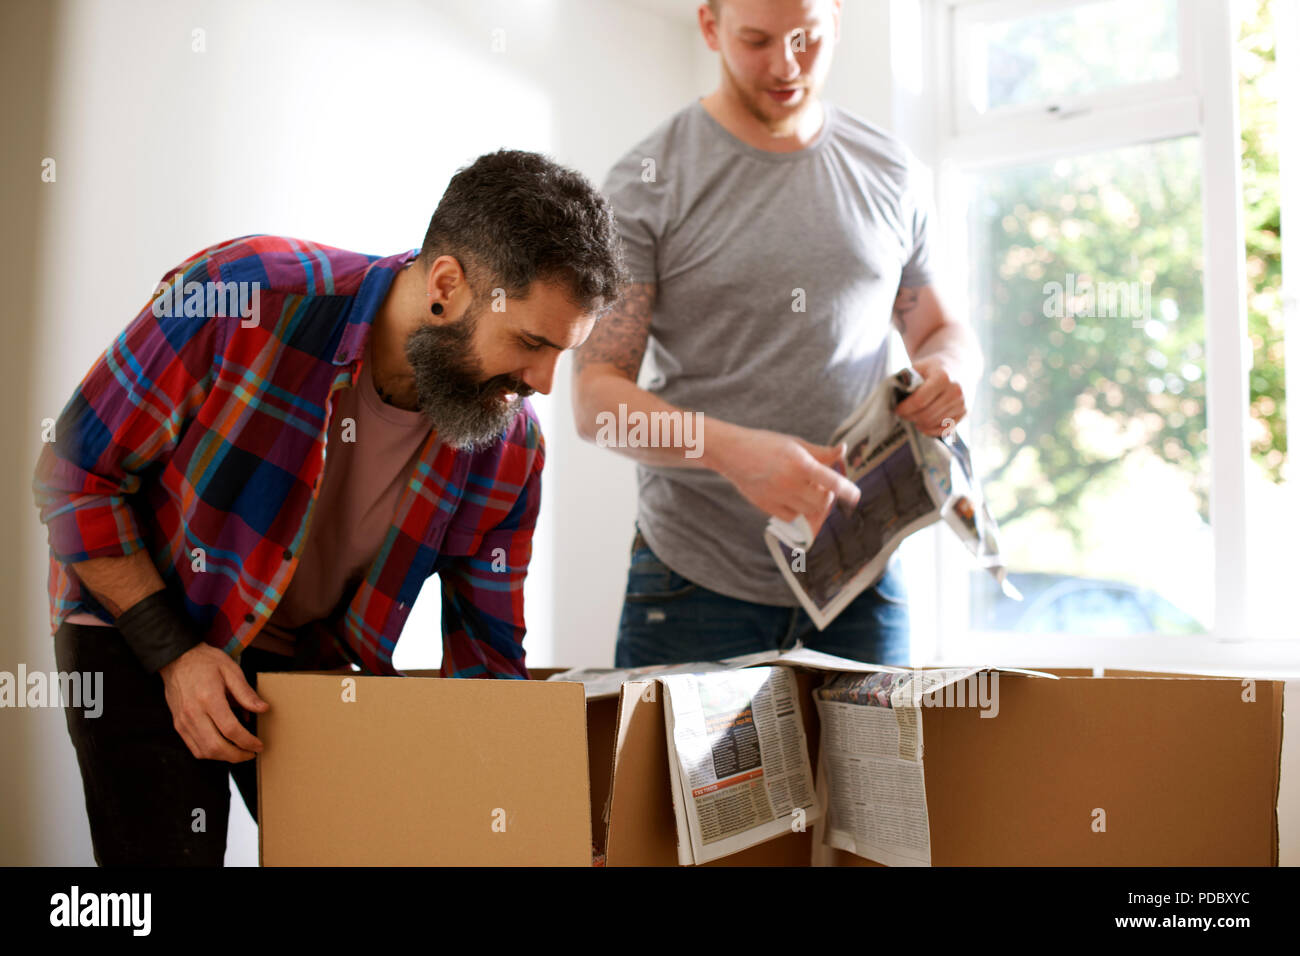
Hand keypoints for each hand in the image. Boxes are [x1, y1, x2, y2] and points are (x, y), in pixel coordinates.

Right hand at [160, 643, 268, 761]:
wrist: (177, 659)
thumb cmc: (205, 662)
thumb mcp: (231, 670)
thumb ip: (246, 692)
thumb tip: (263, 709)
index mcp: (209, 698)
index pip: (230, 729)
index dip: (247, 741)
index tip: (259, 745)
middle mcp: (193, 713)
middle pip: (216, 746)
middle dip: (237, 755)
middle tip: (251, 753)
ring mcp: (183, 721)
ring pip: (204, 751)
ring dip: (224, 757)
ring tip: (239, 752)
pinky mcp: (178, 725)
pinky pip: (194, 747)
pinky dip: (210, 753)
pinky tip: (222, 748)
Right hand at [715, 426, 860, 534]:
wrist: (731, 452)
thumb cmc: (765, 444)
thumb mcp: (794, 443)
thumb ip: (820, 452)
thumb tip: (842, 451)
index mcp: (800, 463)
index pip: (831, 481)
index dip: (847, 490)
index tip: (856, 496)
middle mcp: (790, 482)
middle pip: (823, 501)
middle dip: (827, 496)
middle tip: (820, 486)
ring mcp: (777, 496)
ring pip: (808, 511)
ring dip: (813, 504)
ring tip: (804, 489)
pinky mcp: (766, 506)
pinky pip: (792, 517)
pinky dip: (797, 511)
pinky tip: (790, 497)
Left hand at [895, 357, 967, 436]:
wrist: (960, 364)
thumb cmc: (934, 367)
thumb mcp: (919, 366)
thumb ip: (906, 380)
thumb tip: (893, 397)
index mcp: (942, 377)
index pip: (919, 401)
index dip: (905, 408)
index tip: (896, 409)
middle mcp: (955, 391)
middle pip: (926, 415)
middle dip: (910, 417)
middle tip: (902, 415)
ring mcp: (962, 403)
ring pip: (934, 424)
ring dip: (919, 424)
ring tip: (912, 417)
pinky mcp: (965, 413)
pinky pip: (945, 430)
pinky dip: (931, 430)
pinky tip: (923, 425)